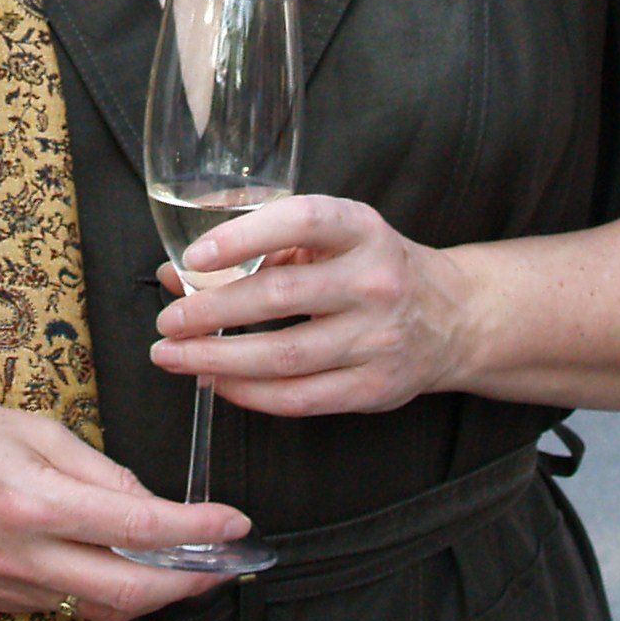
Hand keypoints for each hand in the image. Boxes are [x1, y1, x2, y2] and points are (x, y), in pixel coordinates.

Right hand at [0, 388, 254, 620]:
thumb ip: (99, 470)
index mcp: (32, 501)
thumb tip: (150, 502)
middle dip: (190, 580)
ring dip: (153, 592)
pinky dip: (108, 592)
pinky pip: (70, 607)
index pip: (137, 526)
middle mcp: (21, 555)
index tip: (235, 524)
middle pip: (129, 589)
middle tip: (225, 562)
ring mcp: (8, 586)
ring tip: (186, 564)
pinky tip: (125, 566)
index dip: (196, 529)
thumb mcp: (36, 428)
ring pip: (104, 608)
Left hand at [151, 194, 476, 416]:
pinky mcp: (376, 388)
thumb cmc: (370, 266)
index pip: (301, 221)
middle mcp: (374, 280)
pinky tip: (216, 382)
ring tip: (173, 355)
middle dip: (211, 311)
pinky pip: (301, 398)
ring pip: (284, 356)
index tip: (194, 257)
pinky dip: (249, 394)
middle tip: (167, 321)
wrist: (453, 317)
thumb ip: (256, 246)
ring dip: (218, 358)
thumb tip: (175, 273)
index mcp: (360, 229)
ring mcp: (378, 338)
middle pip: (280, 297)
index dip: (243, 237)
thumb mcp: (329, 237)